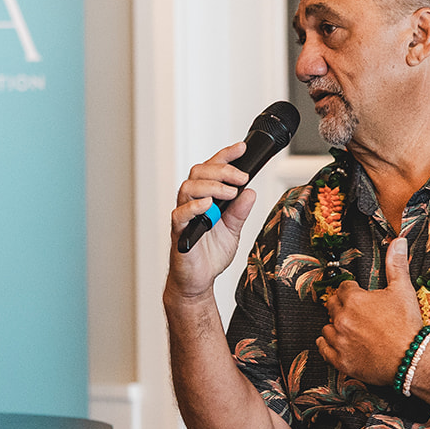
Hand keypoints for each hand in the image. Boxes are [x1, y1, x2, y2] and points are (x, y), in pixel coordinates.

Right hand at [167, 141, 258, 299]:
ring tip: (229, 193)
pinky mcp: (178, 231)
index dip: (225, 156)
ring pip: (188, 187)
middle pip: (198, 172)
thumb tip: (251, 192)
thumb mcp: (233, 230)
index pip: (212, 169)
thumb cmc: (210, 254)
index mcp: (206, 198)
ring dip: (211, 185)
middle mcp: (192, 203)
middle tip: (241, 177)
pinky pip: (179, 213)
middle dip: (222, 169)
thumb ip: (240, 211)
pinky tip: (208, 205)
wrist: (198, 280)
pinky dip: (194, 206)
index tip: (241, 149)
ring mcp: (184, 216)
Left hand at [317, 236, 424, 384]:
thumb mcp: (403, 290)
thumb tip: (397, 241)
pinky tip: (335, 342)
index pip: (344, 288)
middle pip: (332, 306)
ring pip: (327, 327)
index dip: (353, 290)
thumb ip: (396, 265)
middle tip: (355, 311)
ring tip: (350, 329)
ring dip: (335, 326)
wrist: (413, 358)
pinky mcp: (340, 360)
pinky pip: (323, 348)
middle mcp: (342, 319)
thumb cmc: (408, 325)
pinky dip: (327, 345)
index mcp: (354, 300)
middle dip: (342, 306)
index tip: (359, 294)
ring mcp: (339, 340)